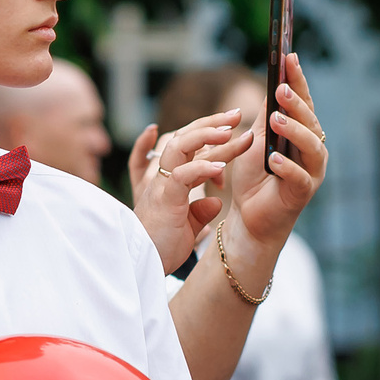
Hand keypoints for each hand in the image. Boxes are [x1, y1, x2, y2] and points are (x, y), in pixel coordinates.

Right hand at [129, 110, 243, 273]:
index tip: (237, 127)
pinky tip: (222, 167)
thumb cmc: (161, 246)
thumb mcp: (188, 227)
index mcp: (171, 179)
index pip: (191, 147)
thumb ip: (200, 211)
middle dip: (212, 123)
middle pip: (185, 137)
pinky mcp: (164, 200)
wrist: (142, 265)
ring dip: (206, 136)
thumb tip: (216, 203)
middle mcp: (164, 176)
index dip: (212, 134)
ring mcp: (162, 185)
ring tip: (230, 132)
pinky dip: (201, 169)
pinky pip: (181, 176)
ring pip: (180, 148)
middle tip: (237, 113)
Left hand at [222, 54, 329, 261]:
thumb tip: (272, 82)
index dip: (298, 80)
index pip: (302, 102)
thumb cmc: (254, 178)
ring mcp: (311, 172)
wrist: (249, 217)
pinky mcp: (302, 193)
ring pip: (311, 147)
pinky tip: (273, 159)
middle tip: (281, 88)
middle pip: (310, 121)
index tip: (289, 57)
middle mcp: (312, 150)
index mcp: (302, 134)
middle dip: (296, 103)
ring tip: (276, 120)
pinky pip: (299, 178)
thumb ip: (265, 115)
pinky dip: (287, 167)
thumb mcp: (256, 140)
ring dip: (294, 131)